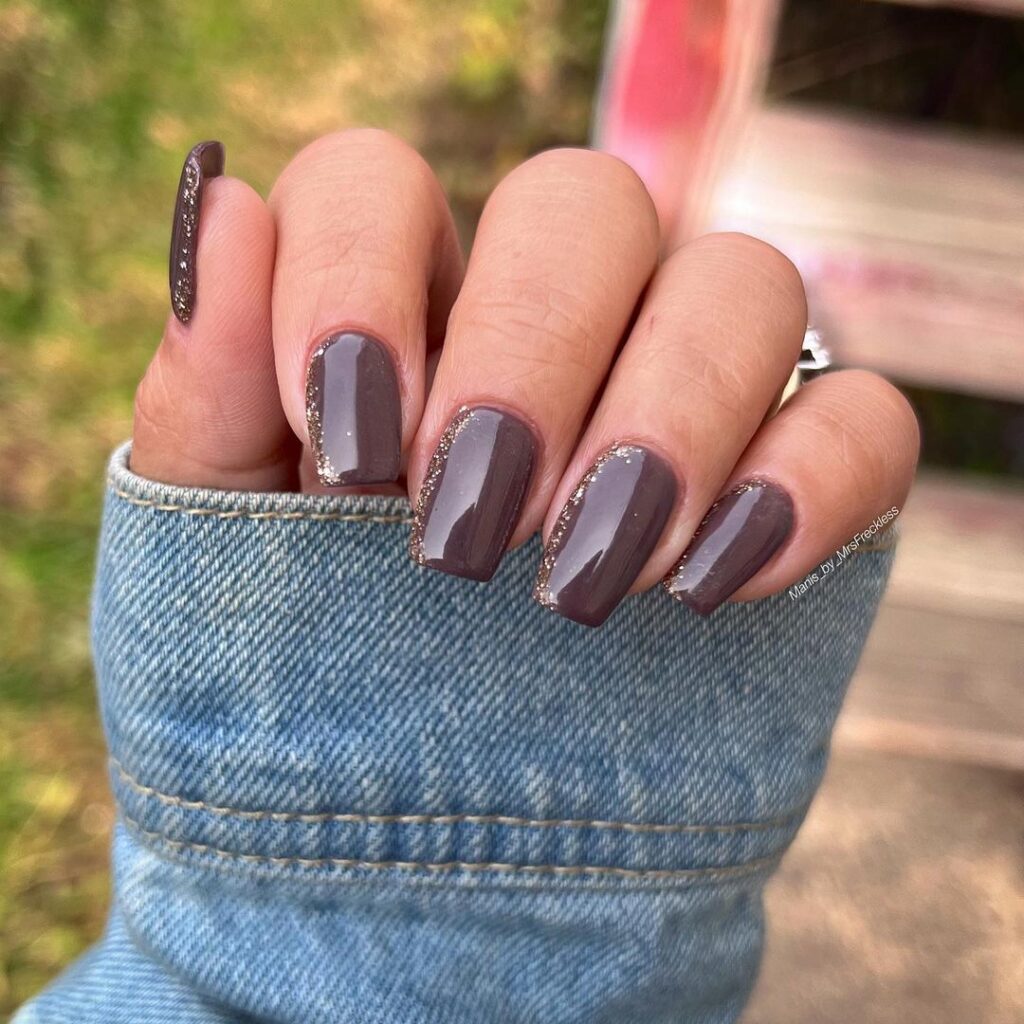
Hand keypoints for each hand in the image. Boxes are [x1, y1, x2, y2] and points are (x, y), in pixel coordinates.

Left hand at [132, 131, 918, 625]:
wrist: (416, 830)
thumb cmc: (301, 672)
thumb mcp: (220, 542)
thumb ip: (209, 386)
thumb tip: (224, 206)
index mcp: (398, 308)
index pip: (381, 180)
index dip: (359, 277)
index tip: (347, 448)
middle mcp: (552, 317)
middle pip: (587, 205)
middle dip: (530, 355)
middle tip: (469, 536)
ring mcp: (685, 388)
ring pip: (742, 283)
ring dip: (669, 418)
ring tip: (589, 577)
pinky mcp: (792, 482)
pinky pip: (861, 419)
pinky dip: (806, 485)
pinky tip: (716, 586)